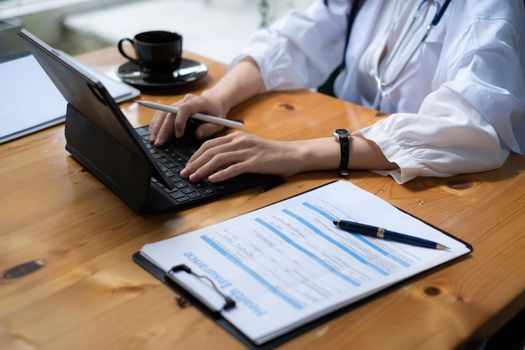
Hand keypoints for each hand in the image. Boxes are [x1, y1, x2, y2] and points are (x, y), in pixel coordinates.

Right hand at [149, 93, 227, 145]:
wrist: (214, 101)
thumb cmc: (216, 112)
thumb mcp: (218, 122)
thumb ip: (209, 128)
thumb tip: (197, 135)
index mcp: (198, 102)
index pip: (184, 109)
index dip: (179, 122)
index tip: (178, 136)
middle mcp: (185, 100)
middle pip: (170, 112)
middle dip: (163, 128)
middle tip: (158, 142)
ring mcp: (178, 102)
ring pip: (163, 112)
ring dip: (156, 126)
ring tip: (152, 140)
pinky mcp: (174, 106)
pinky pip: (162, 113)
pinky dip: (156, 123)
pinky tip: (153, 133)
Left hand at [180, 132, 304, 181]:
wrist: (292, 154)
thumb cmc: (272, 154)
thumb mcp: (250, 147)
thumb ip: (234, 151)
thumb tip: (215, 162)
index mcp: (236, 137)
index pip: (209, 144)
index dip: (195, 155)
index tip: (187, 166)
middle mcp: (239, 142)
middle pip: (210, 151)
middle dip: (194, 163)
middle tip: (185, 174)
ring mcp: (247, 151)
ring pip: (218, 159)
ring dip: (203, 169)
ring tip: (194, 178)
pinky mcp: (254, 162)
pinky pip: (233, 168)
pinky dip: (221, 174)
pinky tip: (212, 180)